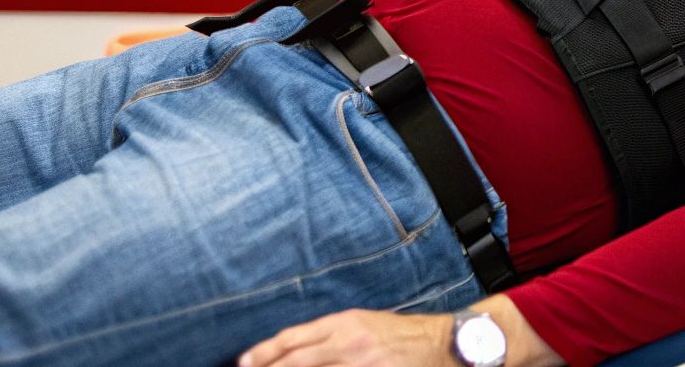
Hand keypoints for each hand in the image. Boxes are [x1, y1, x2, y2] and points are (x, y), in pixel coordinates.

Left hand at [240, 308, 453, 366]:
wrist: (440, 343)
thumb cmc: (400, 333)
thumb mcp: (363, 323)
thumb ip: (331, 336)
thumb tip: (294, 352)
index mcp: (344, 322)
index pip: (294, 338)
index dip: (265, 351)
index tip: (244, 361)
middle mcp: (348, 342)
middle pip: (296, 359)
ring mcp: (360, 364)